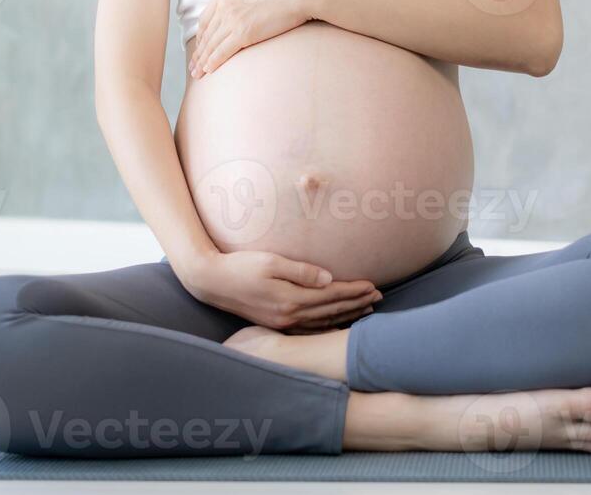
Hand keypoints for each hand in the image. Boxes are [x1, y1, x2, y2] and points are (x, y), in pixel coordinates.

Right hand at [177, 248, 380, 330]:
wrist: (212, 282)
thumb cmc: (241, 266)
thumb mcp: (271, 261)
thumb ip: (301, 271)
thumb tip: (328, 278)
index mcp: (290, 299)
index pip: (331, 295)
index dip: (354, 290)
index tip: (373, 285)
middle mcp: (289, 316)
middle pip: (331, 310)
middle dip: (356, 303)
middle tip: (378, 297)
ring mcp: (282, 323)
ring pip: (323, 322)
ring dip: (346, 315)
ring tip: (366, 310)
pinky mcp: (276, 324)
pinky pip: (309, 328)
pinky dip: (327, 326)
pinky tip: (337, 324)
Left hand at [189, 0, 317, 78]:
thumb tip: (242, 13)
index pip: (206, 18)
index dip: (201, 36)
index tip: (200, 47)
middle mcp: (224, 4)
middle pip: (206, 33)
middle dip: (198, 52)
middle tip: (193, 65)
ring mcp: (232, 18)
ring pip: (211, 44)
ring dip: (202, 61)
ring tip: (197, 73)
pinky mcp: (243, 32)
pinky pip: (221, 51)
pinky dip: (212, 62)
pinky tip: (208, 70)